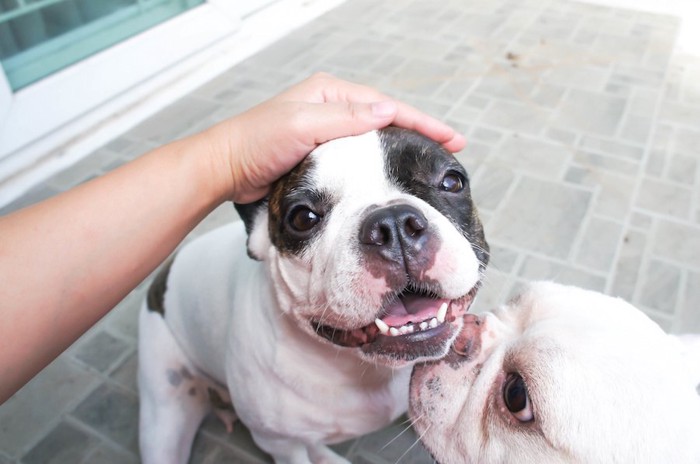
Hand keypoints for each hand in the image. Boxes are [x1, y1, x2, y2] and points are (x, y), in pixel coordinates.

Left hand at [203, 72, 465, 202]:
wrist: (227, 169)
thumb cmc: (256, 143)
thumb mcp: (302, 126)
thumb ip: (345, 119)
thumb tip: (387, 112)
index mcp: (330, 94)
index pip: (386, 106)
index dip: (421, 121)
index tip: (450, 137)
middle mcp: (331, 108)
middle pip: (386, 119)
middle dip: (418, 132)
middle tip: (450, 148)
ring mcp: (327, 131)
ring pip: (374, 138)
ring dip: (401, 147)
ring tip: (430, 160)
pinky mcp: (321, 153)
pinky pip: (359, 156)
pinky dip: (379, 162)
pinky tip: (392, 173)